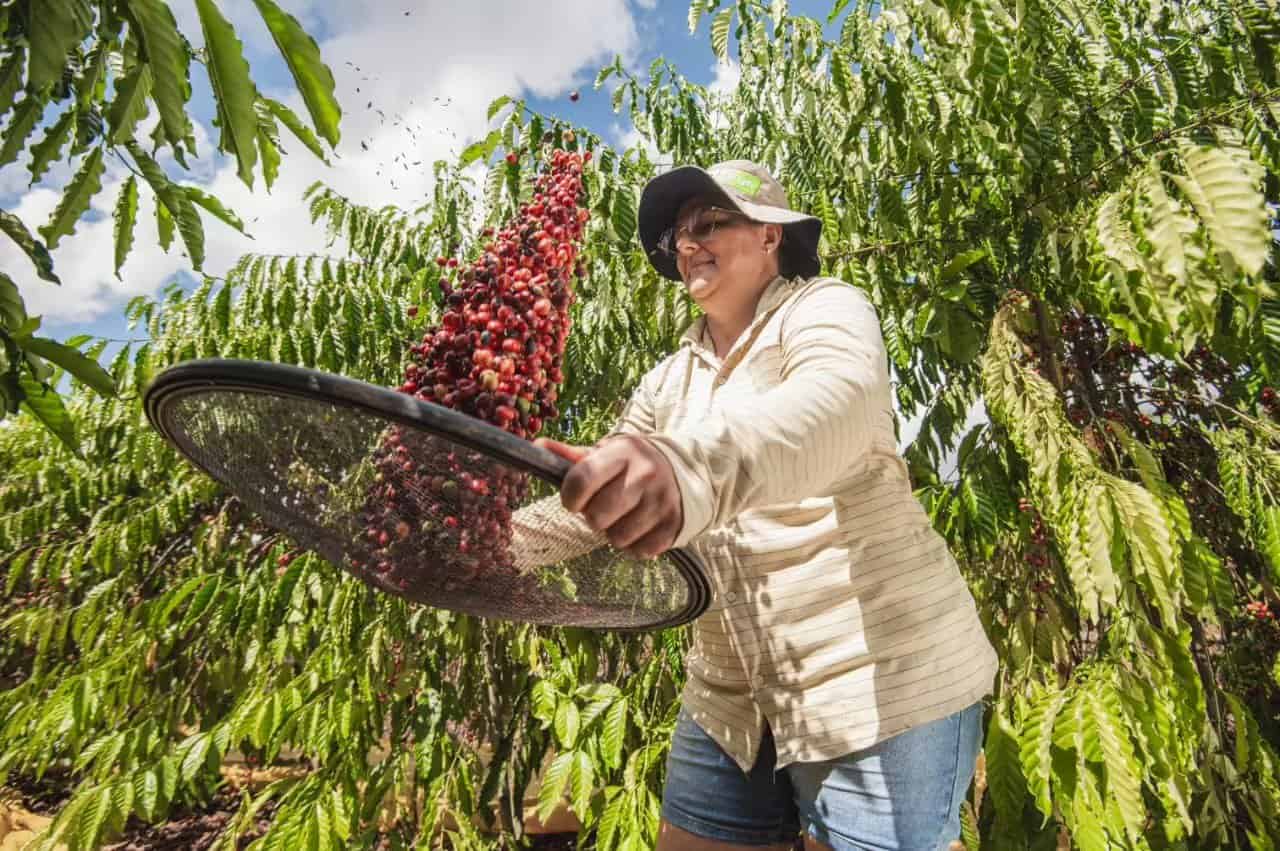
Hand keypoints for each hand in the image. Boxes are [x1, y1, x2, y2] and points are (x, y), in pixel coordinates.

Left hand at [534, 435, 683, 558]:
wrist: (681, 471)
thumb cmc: (630, 465)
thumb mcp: (605, 454)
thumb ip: (570, 456)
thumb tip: (538, 445)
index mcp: (623, 452)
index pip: (581, 480)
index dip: (570, 497)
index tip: (574, 500)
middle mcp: (645, 474)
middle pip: (597, 517)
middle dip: (593, 516)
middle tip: (603, 506)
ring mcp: (662, 501)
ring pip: (617, 538)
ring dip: (614, 532)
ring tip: (623, 515)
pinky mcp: (673, 525)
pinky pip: (639, 551)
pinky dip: (634, 545)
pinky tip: (639, 526)